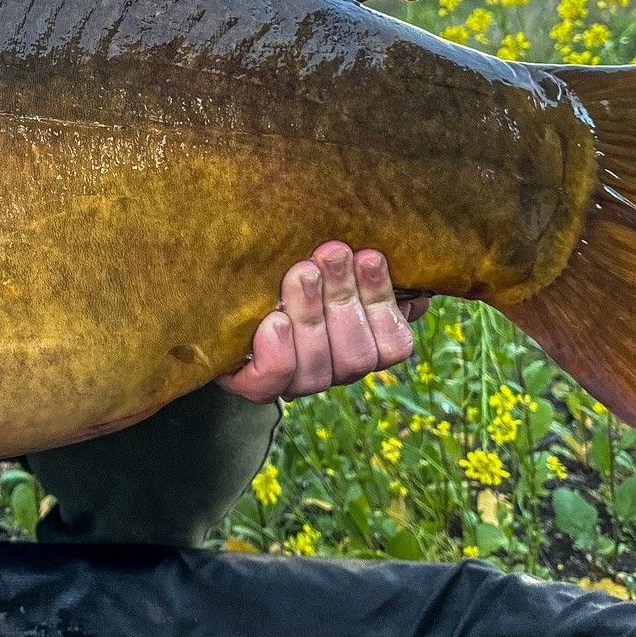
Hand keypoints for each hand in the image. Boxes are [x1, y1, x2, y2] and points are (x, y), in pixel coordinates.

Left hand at [216, 241, 429, 403]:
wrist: (221, 290)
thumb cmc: (286, 263)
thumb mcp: (328, 260)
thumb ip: (367, 265)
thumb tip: (413, 275)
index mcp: (360, 344)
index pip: (392, 344)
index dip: (383, 301)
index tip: (370, 254)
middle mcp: (330, 370)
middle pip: (355, 357)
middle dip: (345, 298)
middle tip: (331, 252)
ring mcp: (291, 381)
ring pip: (315, 369)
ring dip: (311, 314)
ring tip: (302, 270)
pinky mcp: (249, 383)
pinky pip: (268, 384)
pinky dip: (276, 353)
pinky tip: (273, 320)